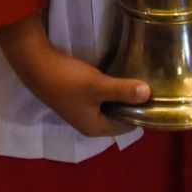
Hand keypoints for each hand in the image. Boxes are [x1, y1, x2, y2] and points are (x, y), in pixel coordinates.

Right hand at [0, 15, 148, 136]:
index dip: (140, 113)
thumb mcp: (98, 85)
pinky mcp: (76, 96)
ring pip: (108, 105)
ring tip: (136, 78)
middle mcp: (88, 122)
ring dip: (119, 94)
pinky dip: (109, 88)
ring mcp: (81, 109)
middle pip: (118, 116)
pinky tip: (116, 74)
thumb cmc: (67, 79)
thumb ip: (123, 90)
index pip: (126, 126)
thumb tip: (149, 94)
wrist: (35, 64)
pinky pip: (100, 96)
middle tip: (149, 85)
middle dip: (131, 103)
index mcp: (94, 127)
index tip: (155, 97)